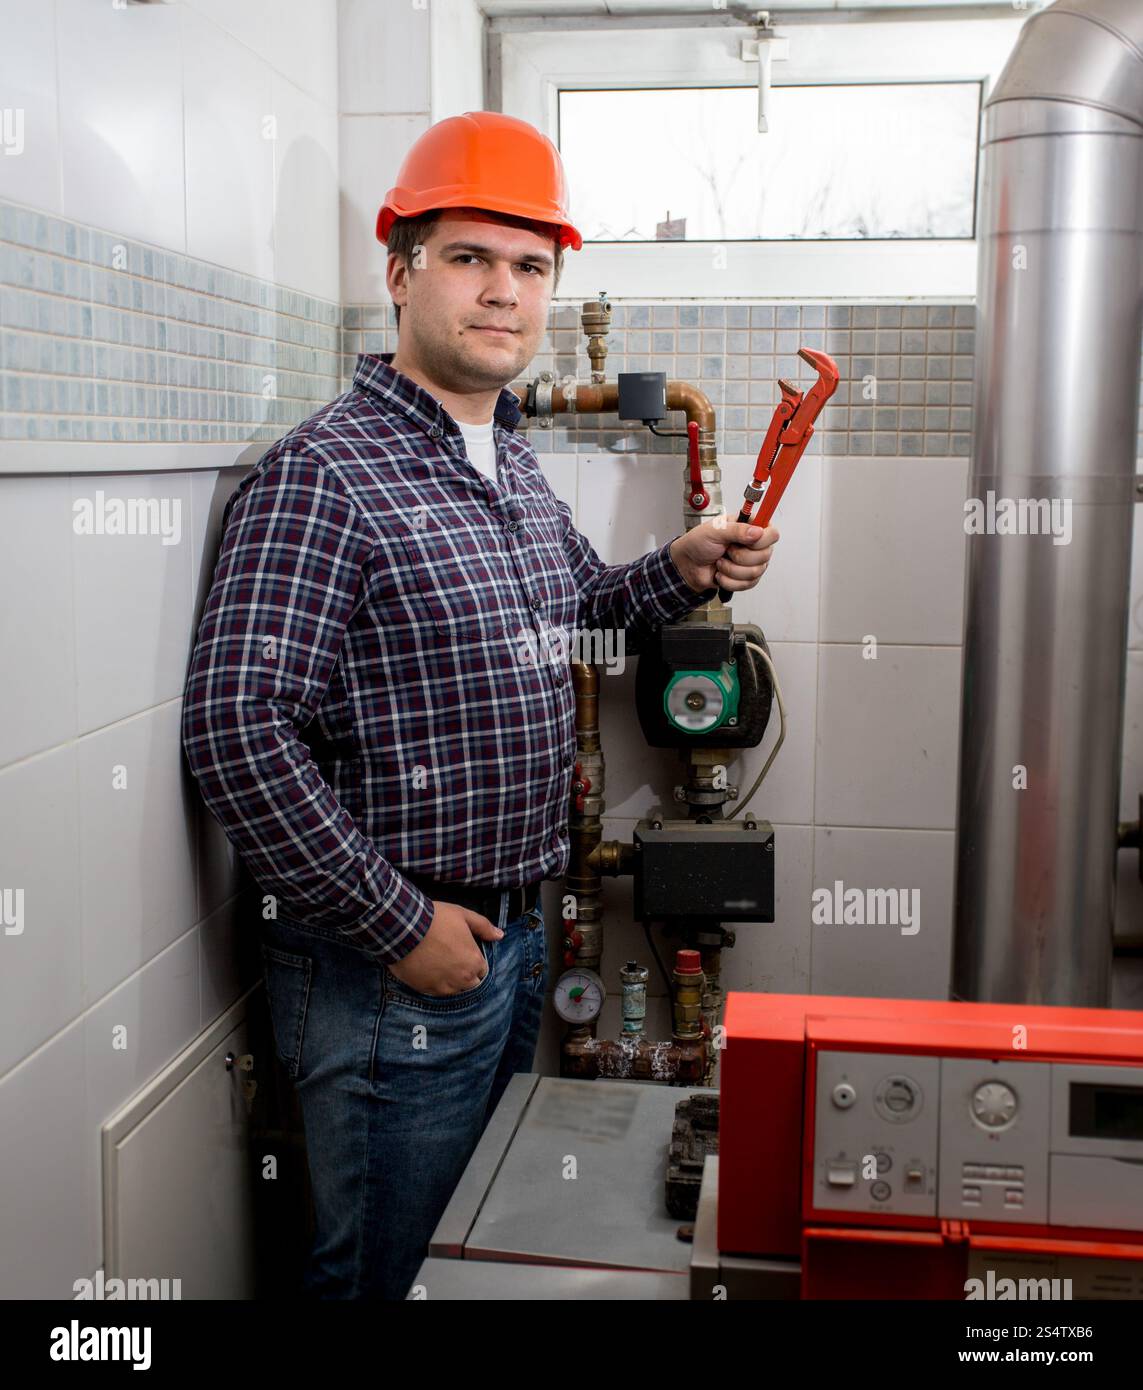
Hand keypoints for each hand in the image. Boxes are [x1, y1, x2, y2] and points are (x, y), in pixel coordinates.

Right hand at [387, 900, 502, 996]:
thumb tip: (500, 935)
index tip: (464, 953)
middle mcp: (462, 979)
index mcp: (474, 962)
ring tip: (439, 964)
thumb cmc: (436, 919)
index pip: (482, 970)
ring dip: (451, 980)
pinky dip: (435, 983)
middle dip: (465, 974)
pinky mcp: (426, 990)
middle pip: (470, 983)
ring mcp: (443, 987)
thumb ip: (484, 927)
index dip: (474, 961)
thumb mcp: (463, 915)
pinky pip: (436, 992)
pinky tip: (428, 969)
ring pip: (454, 990)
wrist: (403, 928)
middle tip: (451, 959)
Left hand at [669, 517, 780, 593]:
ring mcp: (752, 562)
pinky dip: (729, 581)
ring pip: (756, 572)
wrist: (688, 565)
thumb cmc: (698, 543)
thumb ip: (737, 530)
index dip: (762, 540)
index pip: (772, 534)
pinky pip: (748, 584)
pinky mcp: (746, 578)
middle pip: (765, 555)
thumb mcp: (715, 530)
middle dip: (740, 557)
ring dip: (732, 569)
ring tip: (720, 562)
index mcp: (750, 526)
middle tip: (726, 551)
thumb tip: (757, 532)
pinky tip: (721, 574)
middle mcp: (754, 544)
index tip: (746, 541)